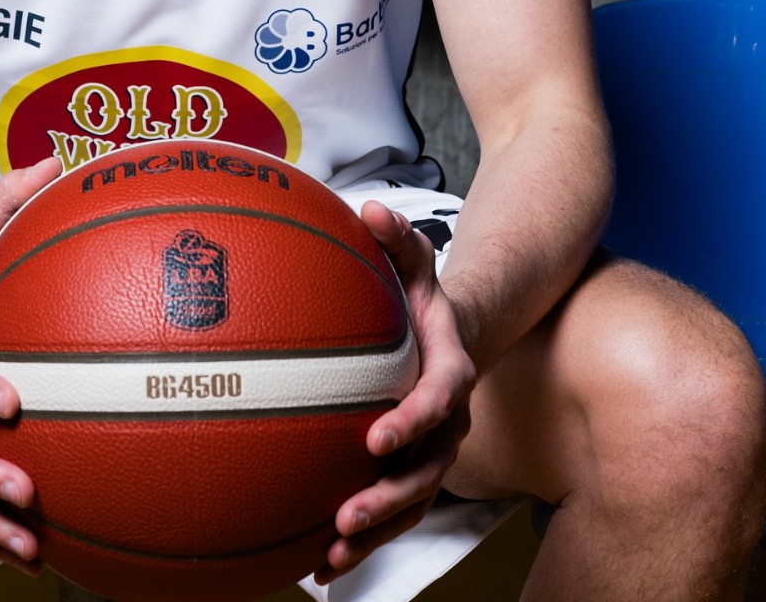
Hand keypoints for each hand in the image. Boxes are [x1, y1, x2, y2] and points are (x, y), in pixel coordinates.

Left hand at [316, 202, 475, 582]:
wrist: (450, 331)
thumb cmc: (423, 293)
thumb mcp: (415, 257)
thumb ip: (398, 235)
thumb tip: (373, 210)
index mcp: (451, 371)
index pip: (438, 401)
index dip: (412, 422)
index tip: (376, 438)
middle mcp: (448, 421)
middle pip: (427, 471)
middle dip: (389, 499)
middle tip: (347, 516)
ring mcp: (432, 451)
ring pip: (410, 503)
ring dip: (375, 533)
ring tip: (331, 555)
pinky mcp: (410, 469)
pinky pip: (392, 510)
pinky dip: (362, 540)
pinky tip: (320, 563)